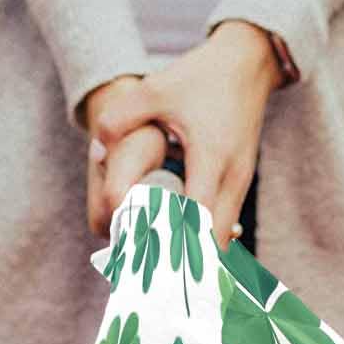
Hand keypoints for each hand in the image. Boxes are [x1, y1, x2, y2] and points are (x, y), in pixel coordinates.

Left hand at [87, 21, 282, 250]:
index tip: (151, 269)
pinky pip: (224, 226)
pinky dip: (204, 242)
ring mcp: (241, 184)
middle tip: (150, 281)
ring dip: (195, 257)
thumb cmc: (202, 76)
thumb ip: (121, 117)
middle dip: (185, 265)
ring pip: (222, 239)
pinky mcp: (240, 185)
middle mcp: (232, 178)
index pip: (196, 220)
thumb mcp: (157, 89)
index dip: (175, 247)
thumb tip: (95, 149)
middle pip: (214, 243)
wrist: (248, 62)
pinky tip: (179, 251)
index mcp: (211, 158)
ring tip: (161, 273)